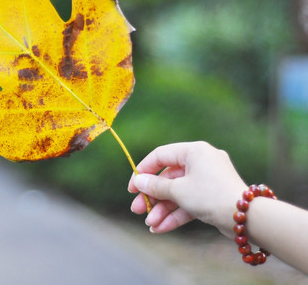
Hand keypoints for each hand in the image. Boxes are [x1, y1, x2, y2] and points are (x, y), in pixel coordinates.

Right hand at [128, 141, 246, 236]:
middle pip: (168, 178)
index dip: (143, 171)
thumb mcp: (178, 190)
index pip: (161, 156)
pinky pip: (189, 203)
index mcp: (194, 151)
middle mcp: (201, 162)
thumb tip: (138, 181)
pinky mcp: (212, 197)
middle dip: (152, 197)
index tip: (132, 188)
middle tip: (137, 209)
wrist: (246, 217)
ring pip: (178, 193)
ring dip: (162, 209)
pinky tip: (160, 228)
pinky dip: (175, 214)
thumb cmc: (211, 195)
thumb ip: (155, 185)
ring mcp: (207, 180)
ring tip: (150, 224)